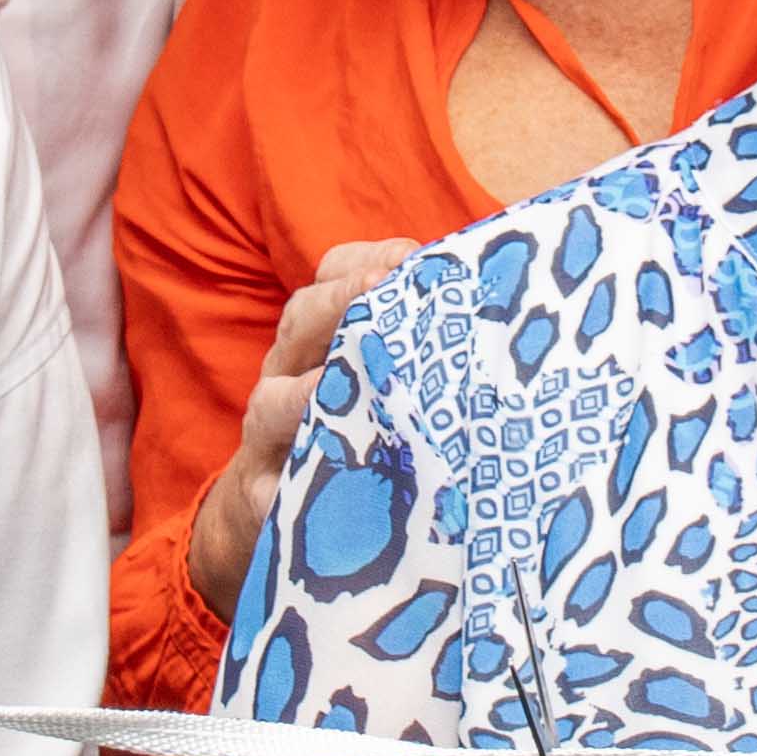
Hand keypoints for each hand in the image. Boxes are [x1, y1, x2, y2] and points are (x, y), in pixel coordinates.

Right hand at [185, 244, 414, 609]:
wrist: (272, 500)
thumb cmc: (350, 424)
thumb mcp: (372, 371)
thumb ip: (411, 340)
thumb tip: (490, 314)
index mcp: (318, 333)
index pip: (332, 275)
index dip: (365, 260)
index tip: (407, 256)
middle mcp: (288, 371)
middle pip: (299, 321)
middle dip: (336, 301)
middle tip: (376, 287)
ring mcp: (269, 433)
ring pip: (273, 401)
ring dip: (302, 392)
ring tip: (330, 383)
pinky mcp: (266, 492)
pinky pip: (270, 487)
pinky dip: (285, 484)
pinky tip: (317, 480)